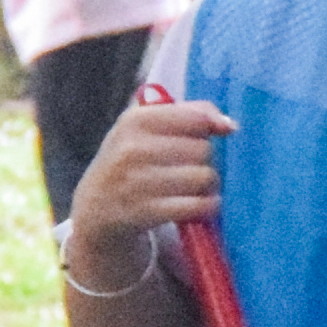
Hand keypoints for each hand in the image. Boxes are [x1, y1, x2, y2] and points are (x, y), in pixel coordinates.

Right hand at [66, 96, 232, 272]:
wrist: (96, 208)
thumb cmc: (130, 161)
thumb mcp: (146, 128)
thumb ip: (190, 114)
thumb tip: (230, 126)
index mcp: (135, 121)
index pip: (196, 118)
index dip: (209, 128)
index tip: (205, 137)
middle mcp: (133, 149)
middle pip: (203, 149)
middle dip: (204, 160)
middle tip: (190, 167)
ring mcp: (138, 182)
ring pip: (204, 177)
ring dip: (208, 185)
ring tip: (194, 187)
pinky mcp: (146, 212)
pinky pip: (198, 205)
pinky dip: (206, 206)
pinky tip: (198, 204)